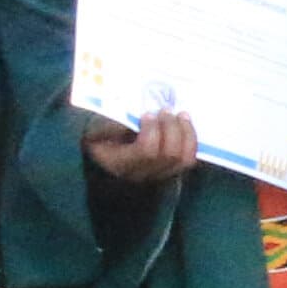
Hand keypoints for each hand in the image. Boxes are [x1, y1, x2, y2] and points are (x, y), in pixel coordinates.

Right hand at [81, 102, 198, 184]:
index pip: (146, 151)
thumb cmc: (97, 137)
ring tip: (181, 115)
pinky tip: (185, 124)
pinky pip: (188, 160)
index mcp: (120, 164)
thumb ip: (111, 125)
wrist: (101, 156)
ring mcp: (158, 176)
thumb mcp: (95, 129)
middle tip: (166, 111)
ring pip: (183, 160)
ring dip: (186, 133)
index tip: (147, 114)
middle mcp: (141, 175)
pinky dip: (191, 140)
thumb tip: (133, 122)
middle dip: (172, 128)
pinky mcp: (169, 172)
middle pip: (169, 155)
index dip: (152, 130)